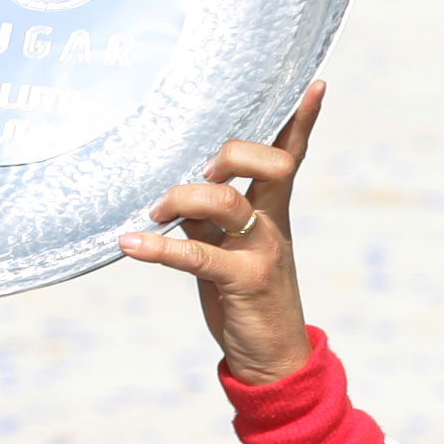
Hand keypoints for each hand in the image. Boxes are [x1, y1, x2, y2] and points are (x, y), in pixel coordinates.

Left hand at [119, 81, 323, 383]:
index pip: (291, 154)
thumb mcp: (231, 248)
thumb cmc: (247, 298)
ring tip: (153, 213)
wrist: (274, 359)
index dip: (301, 120)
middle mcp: (272, 224)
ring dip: (181, 197)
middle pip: (268, 162)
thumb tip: (170, 185)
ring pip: (225, 200)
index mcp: (272, 210)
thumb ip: (210, 215)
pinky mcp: (243, 282)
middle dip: (229, 154)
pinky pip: (197, 255)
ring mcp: (262, 252)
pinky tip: (130, 245)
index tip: (312, 83)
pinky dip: (158, 248)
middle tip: (197, 171)